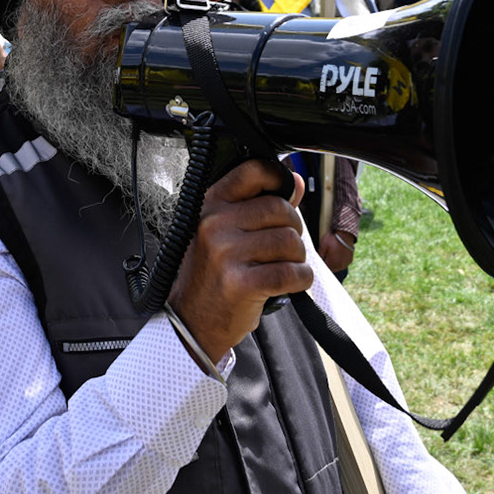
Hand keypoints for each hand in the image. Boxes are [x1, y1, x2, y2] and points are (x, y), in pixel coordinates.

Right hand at [168, 159, 311, 363]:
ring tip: (283, 266)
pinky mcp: (240, 283)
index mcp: (210, 205)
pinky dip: (301, 279)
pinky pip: (291, 273)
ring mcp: (226, 253)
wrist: (192, 321)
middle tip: (283, 247)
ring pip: (290, 241)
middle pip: (281, 209)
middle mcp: (214, 224)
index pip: (253, 171)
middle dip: (293, 229)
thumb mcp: (226, 232)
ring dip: (297, 257)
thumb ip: (259, 204)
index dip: (278, 180)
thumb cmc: (212, 274)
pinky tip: (290, 283)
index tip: (284, 197)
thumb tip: (295, 181)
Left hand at [317, 231, 354, 274]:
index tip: (321, 259)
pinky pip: (343, 264)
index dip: (322, 264)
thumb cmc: (333, 239)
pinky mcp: (350, 260)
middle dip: (328, 264)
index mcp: (332, 263)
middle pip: (331, 269)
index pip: (325, 268)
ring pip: (337, 268)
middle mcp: (340, 266)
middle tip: (326, 257)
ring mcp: (345, 263)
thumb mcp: (323, 245)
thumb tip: (317, 260)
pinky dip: (340, 262)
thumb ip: (319, 255)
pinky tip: (338, 256)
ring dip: (334, 264)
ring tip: (332, 256)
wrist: (345, 234)